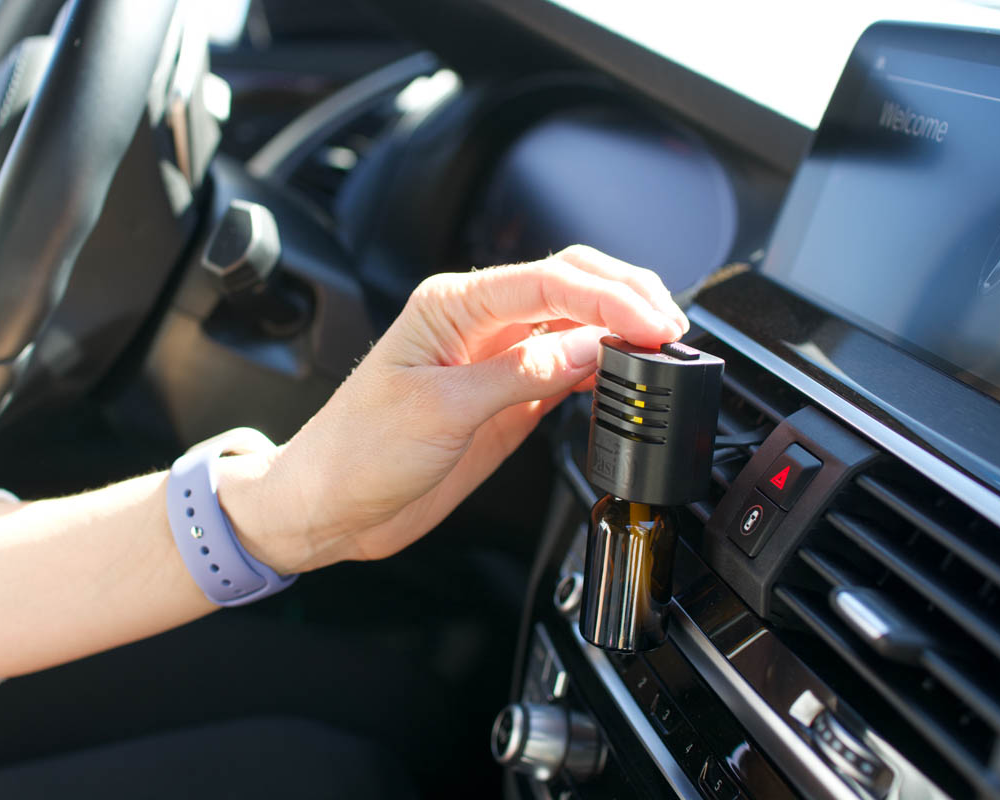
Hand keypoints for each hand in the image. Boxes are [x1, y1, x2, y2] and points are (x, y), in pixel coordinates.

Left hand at [218, 246, 688, 573]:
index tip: (650, 320)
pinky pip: (565, 370)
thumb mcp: (441, 411)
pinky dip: (601, 368)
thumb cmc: (358, 451)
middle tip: (669, 326)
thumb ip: (521, 375)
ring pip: (573, 324)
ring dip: (619, 328)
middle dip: (625, 295)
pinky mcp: (504, 398)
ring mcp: (494, 360)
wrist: (330, 505)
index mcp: (451, 306)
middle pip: (567, 285)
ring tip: (663, 348)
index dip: (608, 295)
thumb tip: (589, 345)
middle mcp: (476, 324)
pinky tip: (624, 377)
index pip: (547, 281)